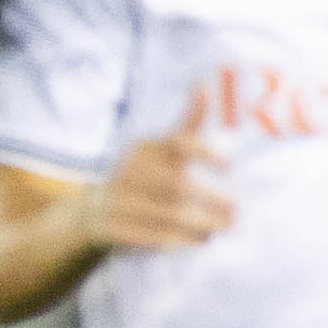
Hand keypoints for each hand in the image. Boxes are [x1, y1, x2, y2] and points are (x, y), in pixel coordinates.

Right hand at [91, 128, 233, 253]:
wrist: (92, 211)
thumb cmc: (142, 175)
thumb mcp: (159, 147)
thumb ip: (186, 122)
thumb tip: (203, 85)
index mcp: (144, 148)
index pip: (176, 143)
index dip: (204, 152)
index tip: (230, 165)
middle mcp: (129, 171)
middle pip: (177, 185)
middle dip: (210, 199)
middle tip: (236, 210)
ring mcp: (118, 200)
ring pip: (168, 214)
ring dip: (200, 224)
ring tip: (221, 228)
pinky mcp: (114, 228)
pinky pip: (153, 237)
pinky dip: (180, 241)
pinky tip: (197, 242)